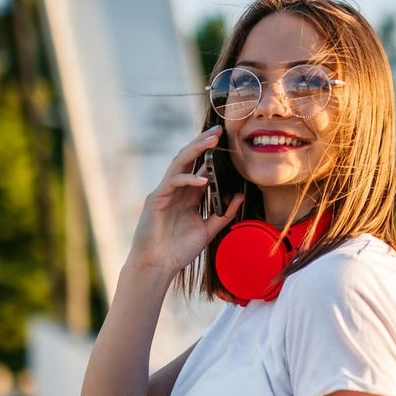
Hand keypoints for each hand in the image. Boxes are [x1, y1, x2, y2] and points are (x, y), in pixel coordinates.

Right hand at [126, 126, 243, 276]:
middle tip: (219, 130)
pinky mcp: (156, 200)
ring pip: (179, 163)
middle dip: (203, 143)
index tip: (228, 141)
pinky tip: (203, 180)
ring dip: (195, 150)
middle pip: (189, 159)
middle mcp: (176, 190)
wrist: (159, 265)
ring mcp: (165, 192)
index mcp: (188, 195)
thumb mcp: (208, 230)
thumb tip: (239, 195)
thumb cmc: (179, 249)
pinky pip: (172, 182)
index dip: (213, 154)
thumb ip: (224, 213)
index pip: (201, 168)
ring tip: (211, 141)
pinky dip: (188, 179)